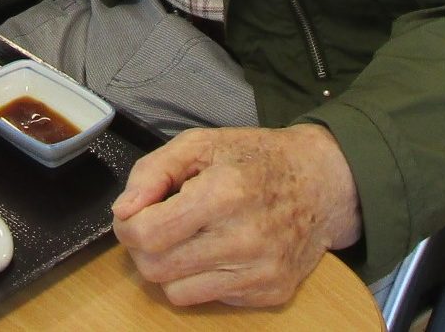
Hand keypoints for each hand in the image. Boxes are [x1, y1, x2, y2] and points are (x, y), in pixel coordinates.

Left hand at [111, 124, 361, 307]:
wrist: (321, 183)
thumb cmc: (255, 159)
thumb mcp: (199, 144)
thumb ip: (153, 171)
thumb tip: (123, 210)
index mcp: (223, 194)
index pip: (147, 234)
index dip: (127, 225)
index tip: (134, 213)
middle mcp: (244, 239)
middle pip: (156, 268)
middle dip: (143, 246)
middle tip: (157, 223)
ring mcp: (261, 271)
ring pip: (177, 292)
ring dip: (169, 267)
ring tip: (186, 237)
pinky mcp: (271, 293)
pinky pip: (210, 299)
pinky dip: (202, 277)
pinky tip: (217, 249)